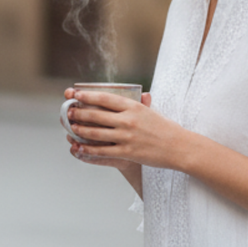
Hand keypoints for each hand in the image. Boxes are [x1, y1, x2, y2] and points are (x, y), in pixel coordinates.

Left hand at [64, 88, 187, 171]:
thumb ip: (140, 103)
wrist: (179, 147)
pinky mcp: (127, 152)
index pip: (104, 98)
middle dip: (78, 113)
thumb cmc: (165, 128)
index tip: (75, 95)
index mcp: (133, 106)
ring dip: (80, 130)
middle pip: (96, 114)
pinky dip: (88, 149)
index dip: (86, 96)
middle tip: (68, 112)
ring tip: (71, 128)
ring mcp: (126, 137)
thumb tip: (138, 93)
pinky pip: (102, 151)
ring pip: (96, 132)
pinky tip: (79, 148)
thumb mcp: (151, 111)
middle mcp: (128, 120)